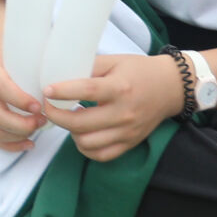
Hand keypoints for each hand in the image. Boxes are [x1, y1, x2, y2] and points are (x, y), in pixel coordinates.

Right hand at [0, 48, 48, 149]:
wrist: (0, 52)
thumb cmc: (19, 50)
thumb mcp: (26, 47)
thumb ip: (40, 57)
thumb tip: (70, 68)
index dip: (19, 100)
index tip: (39, 107)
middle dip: (21, 124)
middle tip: (43, 121)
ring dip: (18, 135)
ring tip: (38, 129)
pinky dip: (12, 145)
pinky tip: (30, 143)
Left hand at [41, 51, 183, 162]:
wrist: (170, 88)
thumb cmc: (138, 71)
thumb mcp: (114, 61)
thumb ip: (89, 66)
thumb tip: (59, 72)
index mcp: (119, 88)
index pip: (86, 91)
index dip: (62, 92)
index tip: (46, 90)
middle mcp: (124, 113)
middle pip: (81, 123)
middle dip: (57, 116)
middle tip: (48, 106)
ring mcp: (127, 131)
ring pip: (88, 143)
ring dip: (70, 133)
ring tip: (67, 119)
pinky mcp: (130, 143)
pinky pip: (102, 155)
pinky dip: (86, 148)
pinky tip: (81, 134)